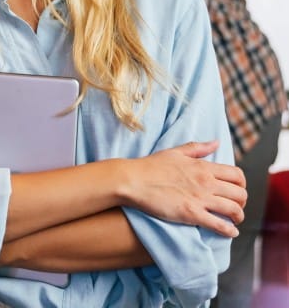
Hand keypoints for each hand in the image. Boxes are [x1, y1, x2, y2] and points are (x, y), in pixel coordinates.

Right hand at [121, 141, 245, 237]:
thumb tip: (216, 143)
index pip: (237, 175)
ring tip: (234, 221)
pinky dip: (229, 231)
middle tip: (235, 207)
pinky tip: (230, 232)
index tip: (236, 190)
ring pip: (234, 210)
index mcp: (203, 167)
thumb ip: (198, 148)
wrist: (132, 180)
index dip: (241, 185)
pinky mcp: (191, 214)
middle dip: (242, 202)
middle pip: (240, 194)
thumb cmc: (150, 166)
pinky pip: (219, 225)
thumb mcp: (175, 152)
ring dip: (238, 217)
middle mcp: (206, 182)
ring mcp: (200, 199)